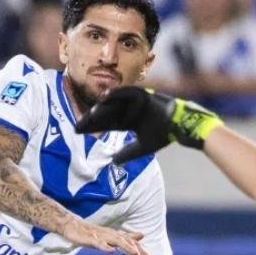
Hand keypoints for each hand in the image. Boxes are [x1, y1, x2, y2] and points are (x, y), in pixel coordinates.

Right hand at [61, 219, 148, 254]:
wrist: (72, 226)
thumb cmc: (91, 232)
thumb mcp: (111, 236)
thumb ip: (126, 236)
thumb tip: (142, 235)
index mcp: (116, 235)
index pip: (132, 242)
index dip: (142, 251)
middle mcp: (111, 234)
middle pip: (127, 242)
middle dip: (138, 252)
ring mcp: (101, 236)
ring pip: (116, 241)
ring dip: (126, 247)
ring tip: (135, 253)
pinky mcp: (90, 239)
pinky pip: (98, 243)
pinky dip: (105, 246)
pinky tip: (111, 251)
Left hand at [75, 86, 223, 163]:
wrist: (179, 124)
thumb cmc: (163, 134)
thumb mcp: (142, 147)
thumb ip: (128, 154)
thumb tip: (113, 162)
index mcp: (128, 121)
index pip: (105, 124)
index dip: (92, 127)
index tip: (78, 131)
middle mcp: (128, 110)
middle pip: (105, 114)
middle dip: (91, 119)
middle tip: (76, 125)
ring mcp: (133, 101)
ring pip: (112, 104)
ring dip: (100, 108)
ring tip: (88, 115)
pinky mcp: (140, 93)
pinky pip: (124, 92)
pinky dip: (114, 94)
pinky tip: (103, 98)